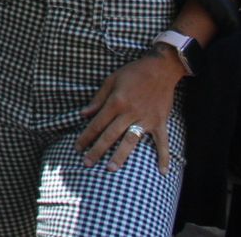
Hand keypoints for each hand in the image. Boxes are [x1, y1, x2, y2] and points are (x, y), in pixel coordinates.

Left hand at [75, 52, 183, 172]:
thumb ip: (97, 99)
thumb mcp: (111, 80)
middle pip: (110, 135)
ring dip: (120, 156)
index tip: (77, 148)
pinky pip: (162, 142)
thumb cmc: (133, 73)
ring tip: (110, 169)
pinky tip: (163, 172)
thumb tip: (83, 115)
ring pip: (130, 141)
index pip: (97, 123)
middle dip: (97, 150)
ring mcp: (146, 119)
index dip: (86, 136)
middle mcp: (129, 112)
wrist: (160, 68)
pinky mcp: (159, 122)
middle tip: (86, 164)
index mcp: (116, 102)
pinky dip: (163, 157)